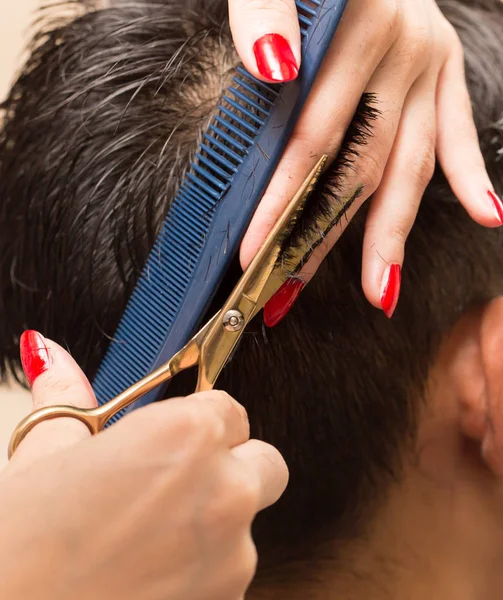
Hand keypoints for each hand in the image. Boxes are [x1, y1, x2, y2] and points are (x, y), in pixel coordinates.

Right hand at [0, 332, 287, 599]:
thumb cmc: (16, 548)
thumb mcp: (43, 457)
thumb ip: (67, 399)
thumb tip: (51, 358)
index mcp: (186, 437)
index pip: (232, 410)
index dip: (203, 423)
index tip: (179, 439)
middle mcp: (225, 492)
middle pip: (264, 464)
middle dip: (232, 467)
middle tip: (175, 484)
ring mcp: (232, 558)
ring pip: (247, 525)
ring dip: (214, 525)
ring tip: (147, 539)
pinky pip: (230, 575)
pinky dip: (203, 573)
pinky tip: (148, 576)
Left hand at [229, 0, 501, 319]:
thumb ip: (264, 7)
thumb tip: (274, 67)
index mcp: (356, 24)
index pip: (312, 138)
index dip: (283, 202)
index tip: (257, 255)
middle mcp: (403, 47)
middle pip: (360, 165)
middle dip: (323, 235)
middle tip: (294, 290)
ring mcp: (430, 58)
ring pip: (410, 162)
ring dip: (392, 231)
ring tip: (382, 290)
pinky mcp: (446, 63)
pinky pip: (459, 128)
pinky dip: (472, 174)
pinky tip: (487, 216)